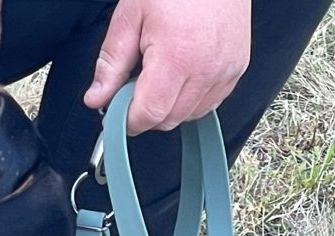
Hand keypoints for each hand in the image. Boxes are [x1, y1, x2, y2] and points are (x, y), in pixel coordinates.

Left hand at [84, 0, 250, 134]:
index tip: (116, 112)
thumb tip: (97, 98)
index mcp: (177, 58)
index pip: (149, 115)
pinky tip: (180, 76)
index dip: (127, 120)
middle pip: (169, 120)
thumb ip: (111, 63)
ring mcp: (226, 70)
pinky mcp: (237, 68)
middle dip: (146, 112)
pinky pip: (210, 103)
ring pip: (189, 116)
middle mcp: (206, 70)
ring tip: (159, 75)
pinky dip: (191, 100)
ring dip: (169, 107)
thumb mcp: (130, 16)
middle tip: (134, 86)